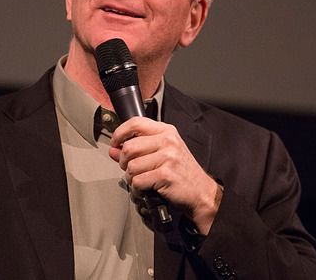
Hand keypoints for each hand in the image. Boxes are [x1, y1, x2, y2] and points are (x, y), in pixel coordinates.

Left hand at [108, 117, 220, 233]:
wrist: (202, 191)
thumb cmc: (182, 172)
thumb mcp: (163, 153)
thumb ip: (137, 149)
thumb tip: (113, 150)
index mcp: (166, 131)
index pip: (135, 123)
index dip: (119, 133)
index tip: (115, 143)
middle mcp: (168, 141)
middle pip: (129, 147)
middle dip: (123, 161)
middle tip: (129, 168)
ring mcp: (168, 157)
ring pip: (131, 166)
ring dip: (131, 178)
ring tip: (140, 180)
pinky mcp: (165, 175)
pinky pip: (138, 181)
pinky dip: (137, 189)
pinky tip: (145, 189)